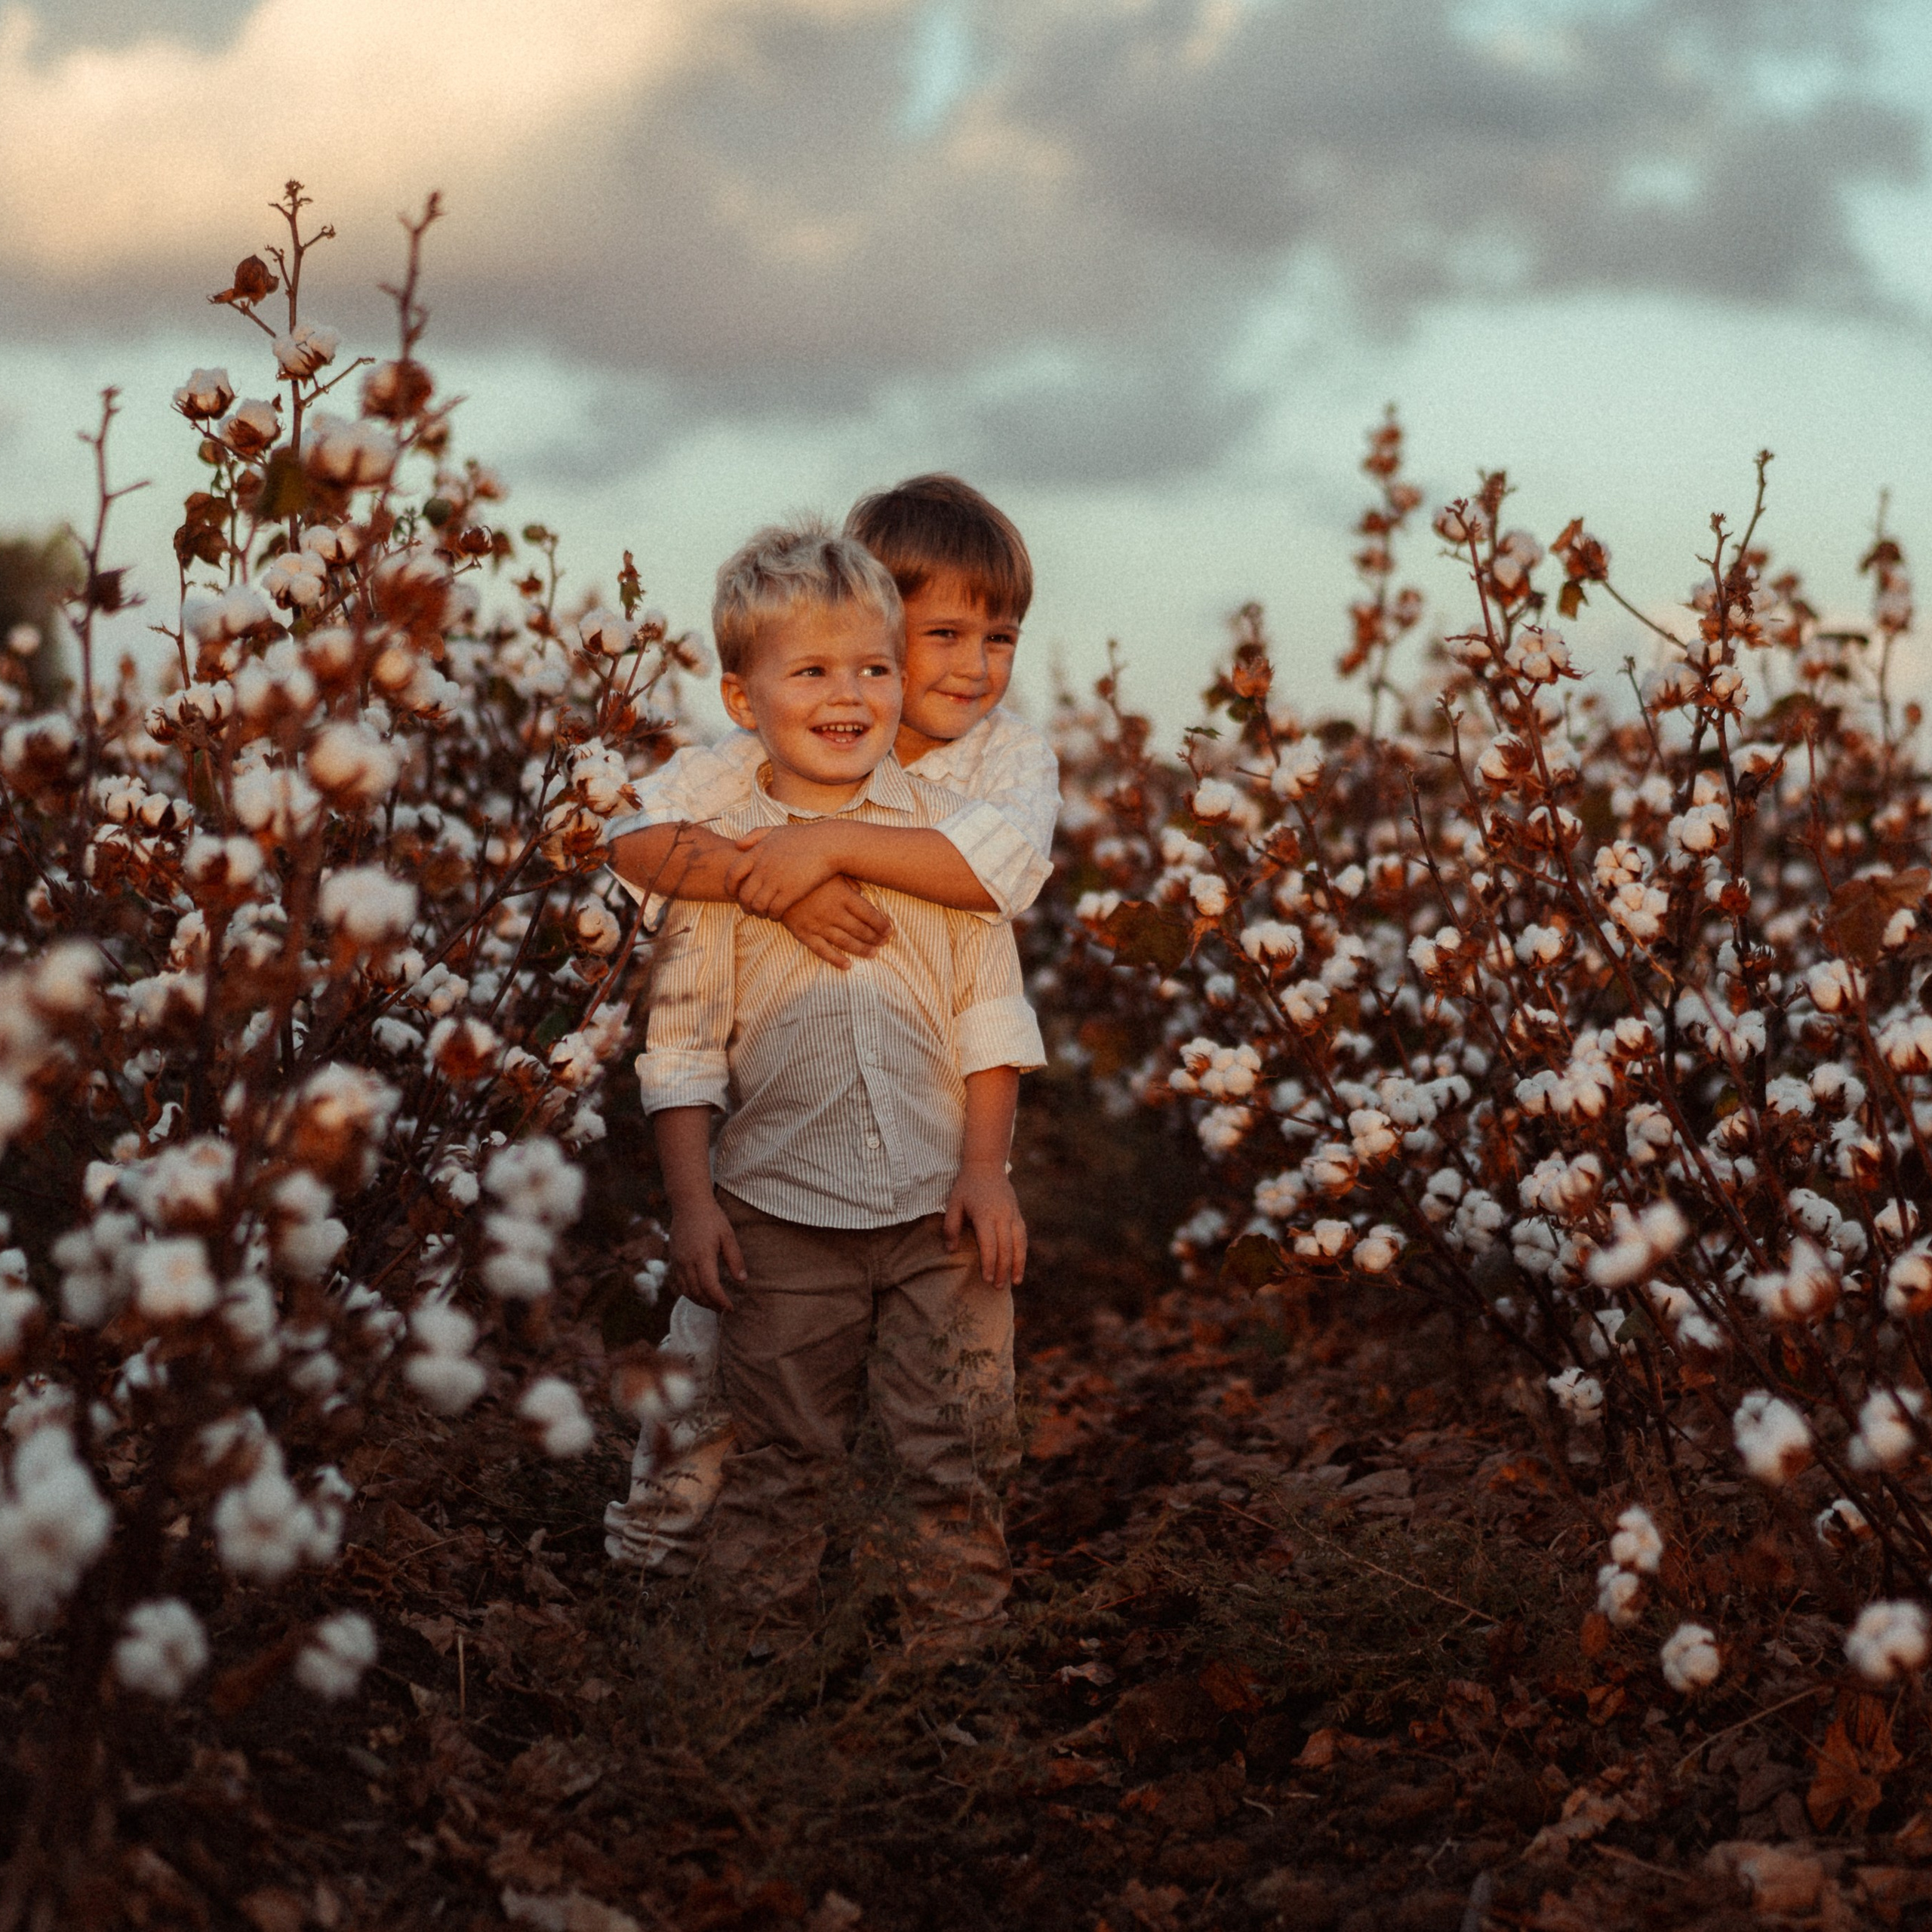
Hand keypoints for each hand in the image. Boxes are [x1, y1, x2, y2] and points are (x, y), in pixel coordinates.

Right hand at [667, 1192, 746, 1312]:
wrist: (688, 1203)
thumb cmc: (712, 1218)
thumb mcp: (728, 1236)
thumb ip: (735, 1259)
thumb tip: (741, 1280)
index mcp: (702, 1255)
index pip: (710, 1287)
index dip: (720, 1301)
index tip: (730, 1308)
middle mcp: (687, 1261)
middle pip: (697, 1293)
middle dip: (711, 1305)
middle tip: (724, 1310)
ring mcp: (677, 1261)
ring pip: (686, 1291)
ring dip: (699, 1301)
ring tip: (713, 1305)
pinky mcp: (673, 1260)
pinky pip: (679, 1283)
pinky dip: (689, 1293)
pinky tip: (700, 1294)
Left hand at [725, 823, 842, 918]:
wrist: (830, 845)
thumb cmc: (805, 838)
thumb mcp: (777, 830)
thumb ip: (755, 835)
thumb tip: (738, 845)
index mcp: (758, 853)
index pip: (733, 874)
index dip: (730, 887)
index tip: (734, 894)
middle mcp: (764, 868)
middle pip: (743, 894)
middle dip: (744, 905)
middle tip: (749, 910)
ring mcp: (777, 880)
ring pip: (757, 905)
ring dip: (758, 913)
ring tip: (764, 914)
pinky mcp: (791, 892)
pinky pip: (774, 910)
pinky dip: (773, 916)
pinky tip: (778, 915)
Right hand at [781, 876, 892, 968]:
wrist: (774, 882)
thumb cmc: (806, 873)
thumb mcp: (831, 872)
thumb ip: (848, 882)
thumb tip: (861, 893)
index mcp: (842, 896)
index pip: (869, 914)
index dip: (882, 924)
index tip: (890, 931)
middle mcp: (833, 913)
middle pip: (860, 930)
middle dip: (875, 938)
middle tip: (884, 943)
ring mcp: (819, 925)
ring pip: (846, 942)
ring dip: (862, 950)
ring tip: (873, 954)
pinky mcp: (804, 934)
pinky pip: (823, 951)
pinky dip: (836, 960)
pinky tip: (848, 965)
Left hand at [943, 1163, 1026, 1289]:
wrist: (986, 1165)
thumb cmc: (966, 1186)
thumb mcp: (953, 1203)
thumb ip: (951, 1227)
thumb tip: (951, 1250)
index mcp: (985, 1214)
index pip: (990, 1244)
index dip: (989, 1263)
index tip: (987, 1279)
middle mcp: (1002, 1215)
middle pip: (1006, 1248)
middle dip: (1003, 1269)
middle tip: (998, 1287)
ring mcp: (1013, 1214)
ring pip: (1019, 1243)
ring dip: (1018, 1264)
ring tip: (1015, 1282)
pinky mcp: (1018, 1214)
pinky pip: (1023, 1236)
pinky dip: (1023, 1252)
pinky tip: (1019, 1265)